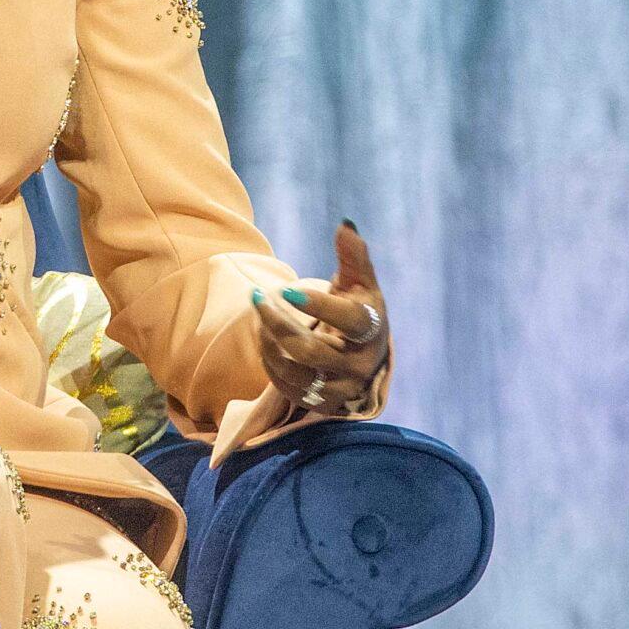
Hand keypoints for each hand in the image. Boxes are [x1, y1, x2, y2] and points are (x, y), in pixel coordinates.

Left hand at [250, 221, 389, 414]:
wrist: (367, 354)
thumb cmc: (359, 309)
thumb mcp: (361, 283)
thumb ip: (353, 256)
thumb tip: (345, 225)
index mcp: (372, 328)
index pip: (349, 320)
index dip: (319, 304)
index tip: (285, 288)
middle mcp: (360, 364)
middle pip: (309, 351)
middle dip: (276, 323)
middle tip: (256, 297)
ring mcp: (342, 387)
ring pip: (294, 372)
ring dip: (268, 343)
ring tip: (259, 318)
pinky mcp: (324, 403)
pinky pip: (289, 389)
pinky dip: (270, 363)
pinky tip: (264, 340)